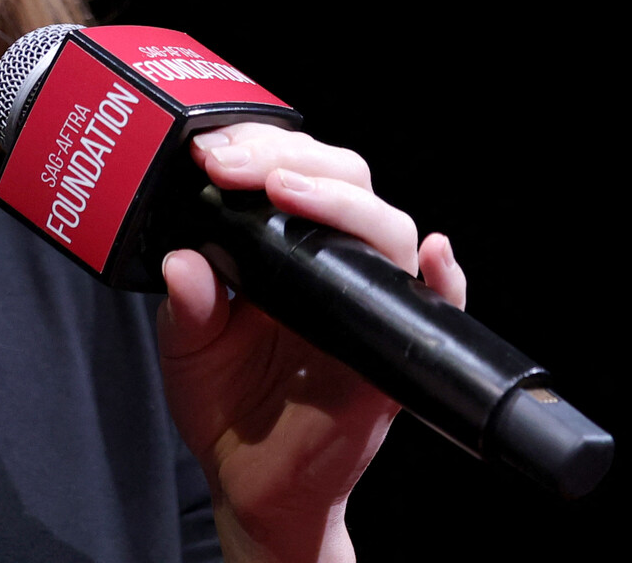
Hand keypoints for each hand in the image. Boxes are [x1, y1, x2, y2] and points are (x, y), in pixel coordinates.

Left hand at [158, 125, 466, 562]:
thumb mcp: (188, 347)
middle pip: (348, 180)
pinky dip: (446, 279)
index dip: (261, 148)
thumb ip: (187, 304)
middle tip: (235, 163)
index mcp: (287, 246)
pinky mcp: (391, 355)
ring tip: (287, 190)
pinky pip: (440, 308)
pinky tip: (433, 257)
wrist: (249, 484)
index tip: (214, 151)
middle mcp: (334, 264)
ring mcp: (368, 304)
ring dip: (343, 201)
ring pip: (388, 229)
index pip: (295, 169)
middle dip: (294, 158)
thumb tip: (185, 262)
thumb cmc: (226, 404)